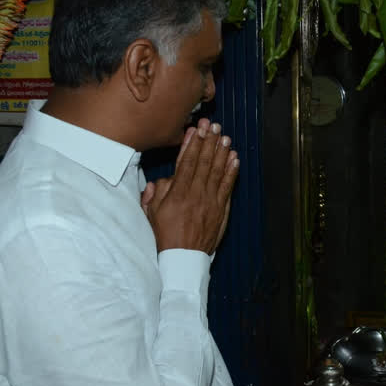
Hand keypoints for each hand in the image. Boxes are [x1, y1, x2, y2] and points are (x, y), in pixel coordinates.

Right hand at [142, 118, 238, 253]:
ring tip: (225, 137)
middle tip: (213, 125)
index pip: (186, 163)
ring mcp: (210, 202)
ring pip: (217, 172)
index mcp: (177, 194)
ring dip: (221, 153)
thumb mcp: (151, 214)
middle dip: (208, 142)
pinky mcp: (221, 210)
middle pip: (203, 163)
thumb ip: (154, 194)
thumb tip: (160, 180)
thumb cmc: (165, 237)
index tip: (196, 129)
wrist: (183, 259)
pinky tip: (234, 159)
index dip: (192, 144)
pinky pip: (227, 187)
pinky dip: (231, 172)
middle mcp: (195, 195)